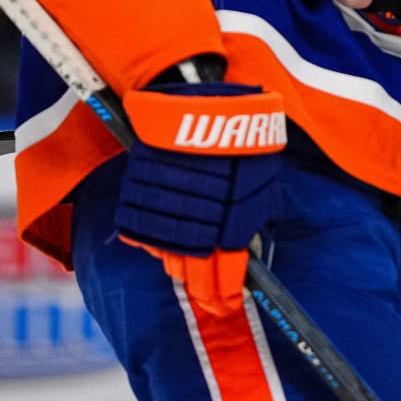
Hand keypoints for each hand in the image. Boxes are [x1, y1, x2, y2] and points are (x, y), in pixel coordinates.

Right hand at [115, 82, 285, 315]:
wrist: (196, 96)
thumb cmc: (235, 136)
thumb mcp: (259, 175)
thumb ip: (251, 214)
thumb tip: (240, 254)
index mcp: (237, 203)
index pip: (228, 261)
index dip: (225, 288)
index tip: (226, 303)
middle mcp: (200, 205)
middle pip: (197, 261)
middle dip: (202, 287)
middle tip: (208, 303)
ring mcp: (169, 200)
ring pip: (170, 249)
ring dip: (179, 268)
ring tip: (187, 279)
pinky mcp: (141, 190)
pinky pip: (144, 232)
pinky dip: (155, 245)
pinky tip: (166, 253)